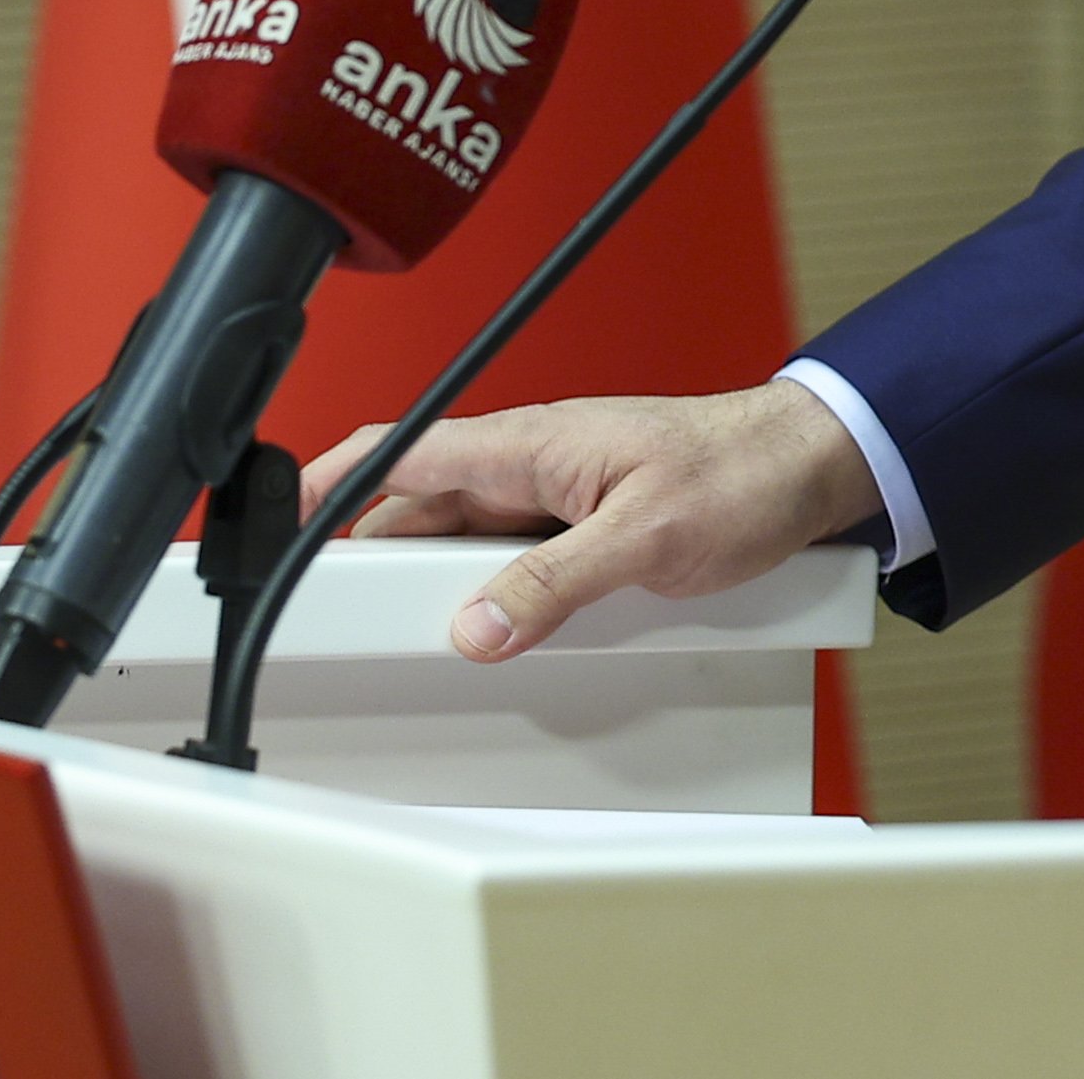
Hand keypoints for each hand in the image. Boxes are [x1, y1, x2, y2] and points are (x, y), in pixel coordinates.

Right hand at [302, 381, 877, 663]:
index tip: (275, 524)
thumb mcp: (644, 537)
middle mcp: (530, 463)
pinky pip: (513, 562)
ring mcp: (554, 494)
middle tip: (335, 618)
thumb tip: (475, 627)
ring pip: (465, 542)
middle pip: (419, 510)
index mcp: (527, 444)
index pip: (399, 455)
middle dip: (373, 558)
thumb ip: (554, 583)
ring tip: (405, 639)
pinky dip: (490, 597)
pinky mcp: (583, 524)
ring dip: (437, 585)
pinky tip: (492, 635)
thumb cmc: (739, 474)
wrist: (809, 467)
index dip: (328, 486)